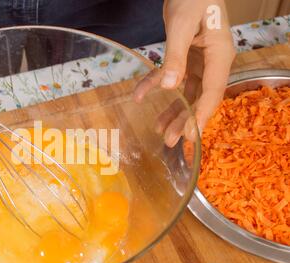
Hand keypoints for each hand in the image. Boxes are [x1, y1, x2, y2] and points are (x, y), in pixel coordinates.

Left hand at [134, 0, 234, 146]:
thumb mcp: (182, 26)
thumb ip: (175, 56)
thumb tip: (169, 87)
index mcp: (219, 56)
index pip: (211, 93)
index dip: (199, 117)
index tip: (187, 136)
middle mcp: (211, 62)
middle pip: (198, 97)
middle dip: (183, 120)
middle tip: (169, 141)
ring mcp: (198, 60)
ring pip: (185, 91)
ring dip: (171, 108)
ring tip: (156, 128)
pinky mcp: (184, 56)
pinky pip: (169, 75)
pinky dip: (154, 84)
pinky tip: (139, 95)